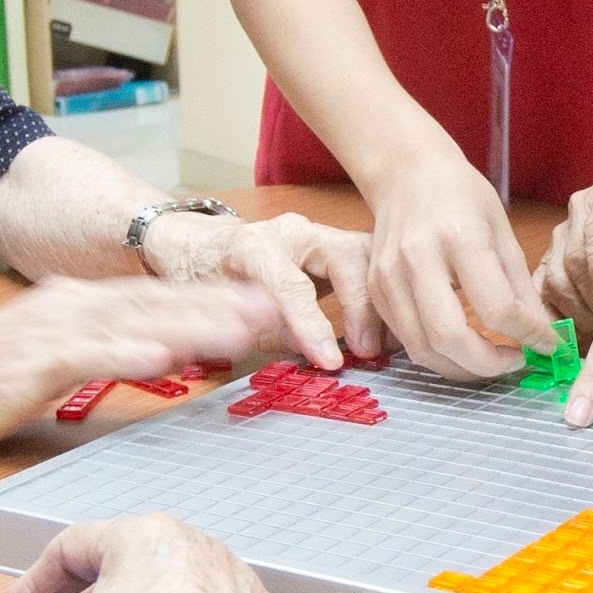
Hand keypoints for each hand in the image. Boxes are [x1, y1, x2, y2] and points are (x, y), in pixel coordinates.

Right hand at [0, 276, 284, 454]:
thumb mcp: (58, 359)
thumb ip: (109, 350)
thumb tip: (164, 353)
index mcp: (82, 305)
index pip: (162, 297)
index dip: (216, 297)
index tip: (266, 301)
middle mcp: (74, 306)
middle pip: (162, 302)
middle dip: (222, 303)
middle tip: (278, 309)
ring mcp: (53, 331)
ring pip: (135, 323)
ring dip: (191, 324)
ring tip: (242, 329)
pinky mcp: (32, 361)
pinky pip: (87, 356)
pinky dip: (125, 355)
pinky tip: (161, 359)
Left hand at [142, 207, 377, 369]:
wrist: (204, 247)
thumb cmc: (206, 277)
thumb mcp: (222, 312)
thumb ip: (266, 331)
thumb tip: (310, 353)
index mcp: (253, 245)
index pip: (291, 284)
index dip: (314, 324)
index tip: (332, 360)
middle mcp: (293, 231)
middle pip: (346, 257)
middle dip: (363, 306)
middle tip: (366, 350)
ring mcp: (318, 234)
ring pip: (367, 255)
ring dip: (381, 301)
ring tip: (385, 344)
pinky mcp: (336, 245)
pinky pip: (369, 264)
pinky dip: (382, 296)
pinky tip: (388, 330)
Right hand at [363, 151, 542, 377]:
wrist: (407, 173)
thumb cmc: (461, 195)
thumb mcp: (502, 230)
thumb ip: (520, 287)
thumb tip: (541, 336)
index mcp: (459, 237)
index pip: (497, 307)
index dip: (527, 335)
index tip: (545, 344)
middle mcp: (417, 258)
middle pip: (449, 338)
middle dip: (487, 365)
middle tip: (514, 362)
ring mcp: (388, 276)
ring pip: (422, 349)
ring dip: (461, 369)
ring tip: (490, 361)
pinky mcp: (374, 289)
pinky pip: (405, 340)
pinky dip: (436, 355)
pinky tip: (461, 348)